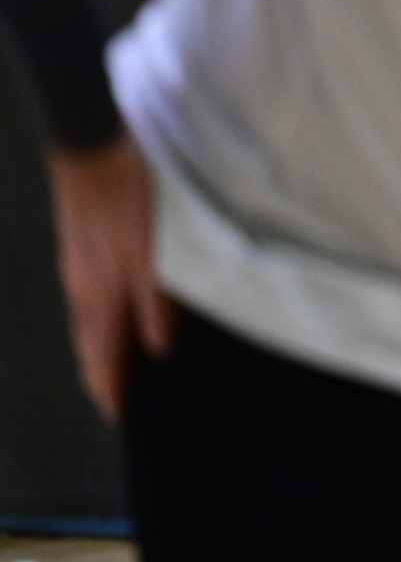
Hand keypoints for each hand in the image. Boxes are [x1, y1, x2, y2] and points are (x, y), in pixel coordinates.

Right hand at [46, 132, 177, 424]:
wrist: (93, 141)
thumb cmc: (125, 196)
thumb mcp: (151, 252)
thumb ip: (156, 302)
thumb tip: (159, 351)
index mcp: (96, 298)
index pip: (99, 362)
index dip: (113, 392)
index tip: (125, 420)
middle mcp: (82, 289)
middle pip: (92, 347)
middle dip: (108, 376)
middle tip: (132, 399)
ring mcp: (81, 266)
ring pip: (92, 322)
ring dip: (108, 346)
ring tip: (134, 362)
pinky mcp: (86, 244)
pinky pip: (95, 296)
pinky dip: (108, 316)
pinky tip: (128, 309)